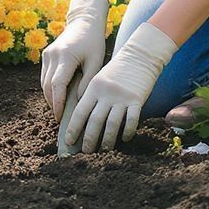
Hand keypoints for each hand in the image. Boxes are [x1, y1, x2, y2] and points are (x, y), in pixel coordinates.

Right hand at [41, 0, 108, 119]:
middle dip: (53, 104)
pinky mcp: (46, 54)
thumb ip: (87, 81)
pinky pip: (44, 76)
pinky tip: (58, 96)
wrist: (84, 21)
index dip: (57, 103)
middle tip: (62, 118)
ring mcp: (47, 54)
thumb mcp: (96, 61)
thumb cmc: (93, 41)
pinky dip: (50, 88)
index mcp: (65, 56)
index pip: (57, 85)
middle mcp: (52, 55)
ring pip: (44, 83)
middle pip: (47, 86)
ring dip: (50, 97)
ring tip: (60, 110)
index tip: (60, 117)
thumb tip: (78, 101)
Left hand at [65, 23, 176, 152]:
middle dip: (89, 139)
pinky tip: (125, 139)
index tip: (68, 141)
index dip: (73, 128)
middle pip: (95, 121)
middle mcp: (106, 93)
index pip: (80, 111)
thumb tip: (82, 119)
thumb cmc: (117, 70)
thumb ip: (92, 95)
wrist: (139, 55)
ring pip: (112, 124)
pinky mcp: (137, 100)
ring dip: (107, 140)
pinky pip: (131, 120)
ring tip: (104, 150)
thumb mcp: (100, 78)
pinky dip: (127, 132)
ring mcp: (122, 97)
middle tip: (86, 152)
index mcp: (94, 87)